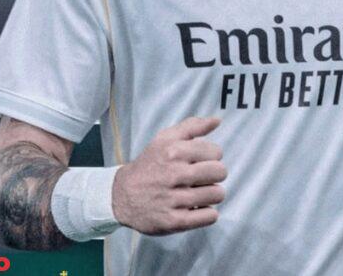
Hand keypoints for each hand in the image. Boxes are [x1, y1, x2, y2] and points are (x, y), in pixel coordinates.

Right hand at [112, 117, 226, 234]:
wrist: (121, 195)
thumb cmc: (149, 165)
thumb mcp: (165, 139)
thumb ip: (192, 126)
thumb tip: (217, 120)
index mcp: (173, 152)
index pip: (216, 152)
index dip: (211, 157)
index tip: (199, 161)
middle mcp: (173, 174)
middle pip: (220, 172)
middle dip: (214, 175)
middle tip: (202, 178)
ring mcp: (173, 199)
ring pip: (217, 194)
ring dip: (212, 194)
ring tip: (199, 193)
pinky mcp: (174, 221)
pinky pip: (209, 217)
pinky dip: (207, 213)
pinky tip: (196, 208)